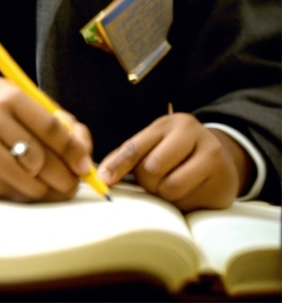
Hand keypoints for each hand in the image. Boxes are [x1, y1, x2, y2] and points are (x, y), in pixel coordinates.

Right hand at [0, 69, 92, 201]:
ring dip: (47, 188)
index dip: (73, 150)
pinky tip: (22, 177)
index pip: (50, 129)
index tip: (85, 164)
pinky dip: (24, 191)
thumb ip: (55, 121)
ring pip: (29, 186)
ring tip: (52, 180)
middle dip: (66, 176)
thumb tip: (82, 159)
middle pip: (41, 162)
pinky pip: (10, 195)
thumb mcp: (23, 95)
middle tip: (74, 179)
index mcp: (6, 98)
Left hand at [97, 113, 253, 210]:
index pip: (136, 146)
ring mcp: (211, 154)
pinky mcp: (222, 180)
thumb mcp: (155, 145)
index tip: (103, 181)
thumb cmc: (178, 154)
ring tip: (173, 186)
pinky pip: (190, 201)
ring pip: (170, 186)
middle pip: (152, 167)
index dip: (117, 166)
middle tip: (156, 181)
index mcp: (169, 124)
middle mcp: (191, 133)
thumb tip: (101, 176)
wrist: (224, 160)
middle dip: (149, 181)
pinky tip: (191, 192)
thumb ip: (128, 157)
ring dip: (166, 194)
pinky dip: (184, 203)